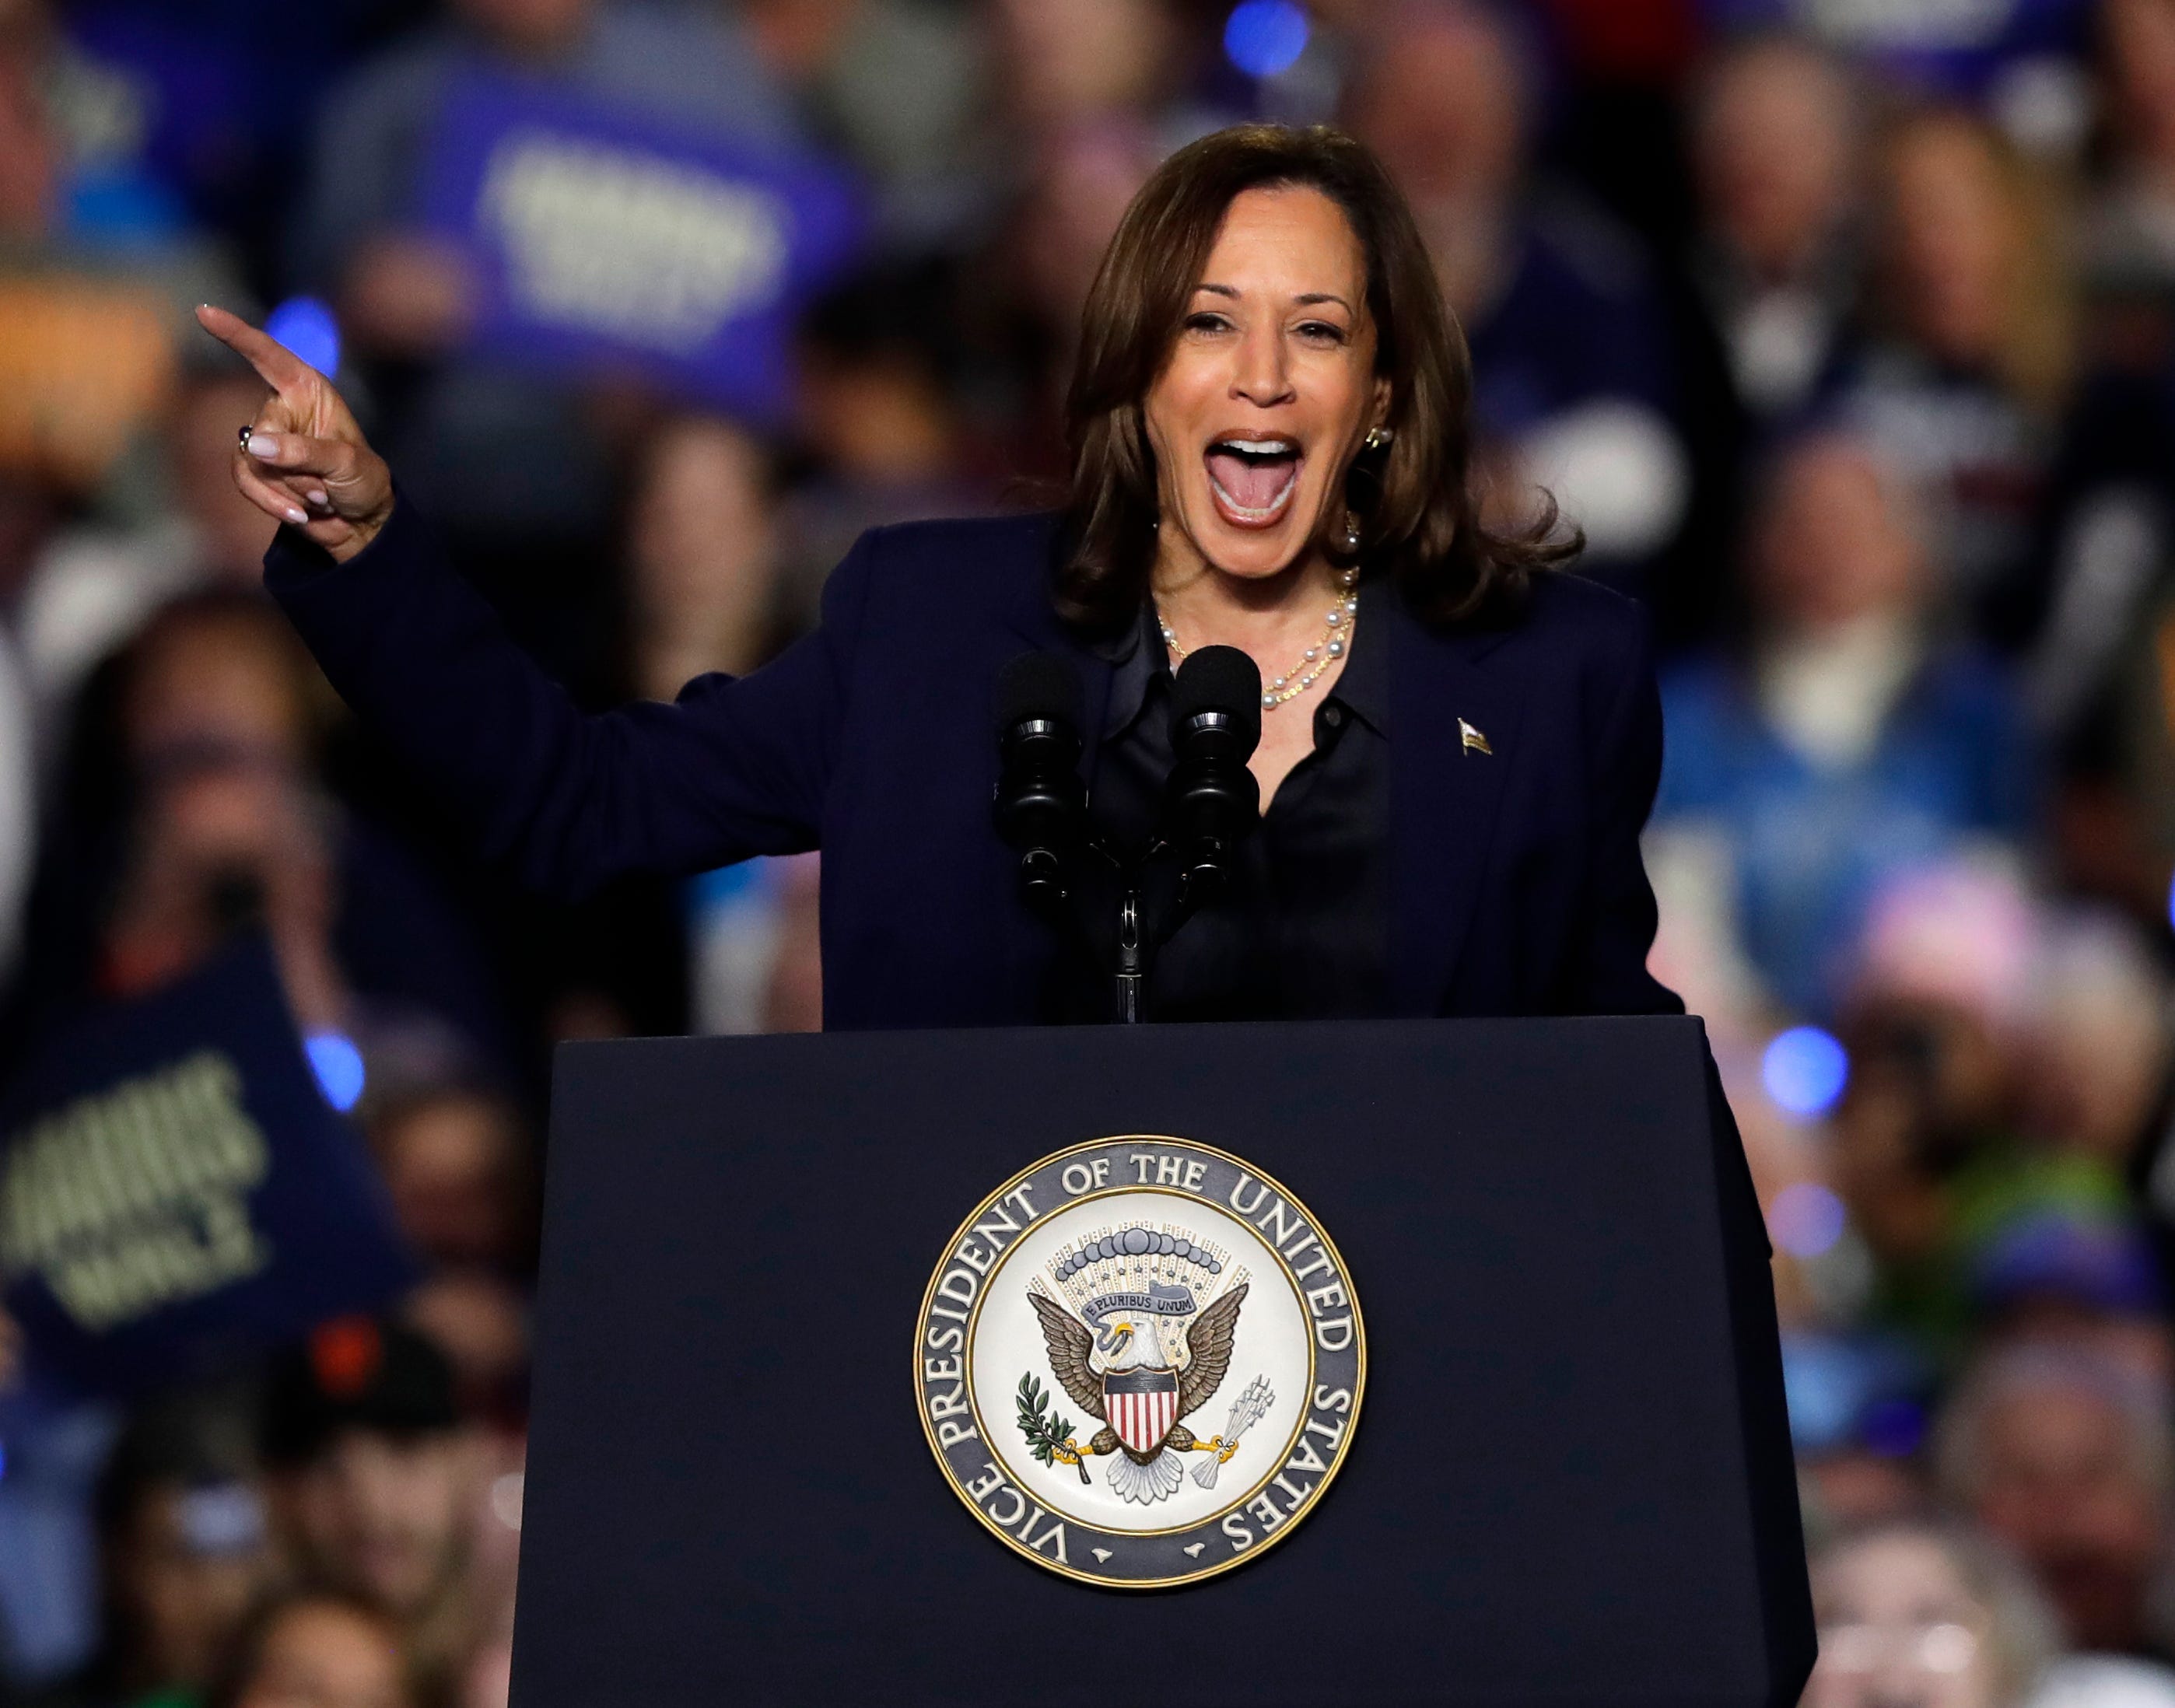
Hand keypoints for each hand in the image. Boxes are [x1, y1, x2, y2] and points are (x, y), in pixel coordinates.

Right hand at [194, 303, 395, 562]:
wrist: (361, 522)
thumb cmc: (363, 480)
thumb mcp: (346, 463)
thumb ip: (304, 451)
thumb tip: (253, 445)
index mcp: (307, 389)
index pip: (267, 355)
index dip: (236, 333)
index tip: (205, 311)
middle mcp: (282, 408)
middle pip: (262, 430)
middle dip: (294, 466)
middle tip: (326, 486)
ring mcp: (266, 438)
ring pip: (251, 460)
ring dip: (289, 487)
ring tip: (321, 497)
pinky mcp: (256, 467)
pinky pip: (246, 481)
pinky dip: (273, 502)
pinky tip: (301, 515)